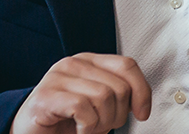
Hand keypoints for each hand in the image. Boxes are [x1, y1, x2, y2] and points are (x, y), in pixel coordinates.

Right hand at [12, 53, 152, 133]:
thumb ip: (118, 94)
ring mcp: (57, 77)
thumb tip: (143, 100)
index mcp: (89, 61)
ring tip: (88, 130)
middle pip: (119, 86)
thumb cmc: (65, 121)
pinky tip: (78, 131)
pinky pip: (83, 108)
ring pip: (104, 97)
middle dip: (117, 115)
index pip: (127, 65)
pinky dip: (87, 128)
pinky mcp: (45, 96)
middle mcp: (73, 63)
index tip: (142, 113)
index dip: (142, 91)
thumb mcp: (99, 105)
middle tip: (101, 127)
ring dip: (101, 124)